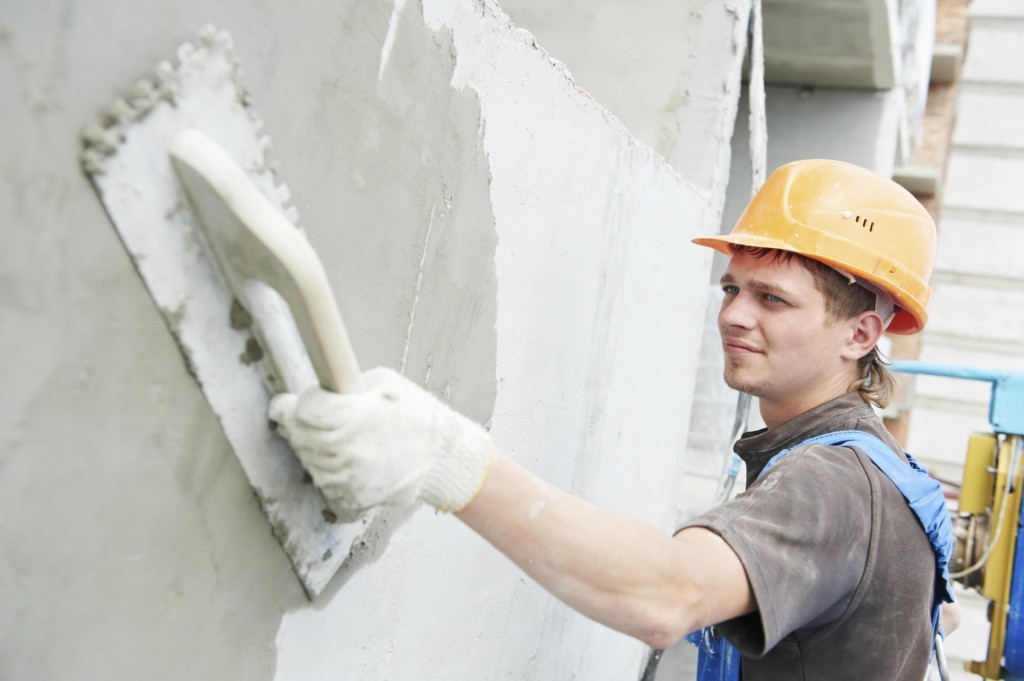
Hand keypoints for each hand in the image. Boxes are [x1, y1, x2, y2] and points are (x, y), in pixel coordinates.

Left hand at [268, 367, 493, 518]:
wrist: (444, 459)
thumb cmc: (418, 416)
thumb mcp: (386, 383)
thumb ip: (347, 385)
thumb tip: (318, 390)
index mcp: (355, 417)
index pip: (300, 411)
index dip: (290, 404)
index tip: (287, 403)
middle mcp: (348, 450)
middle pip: (298, 436)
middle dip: (297, 424)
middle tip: (309, 418)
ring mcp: (349, 478)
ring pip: (307, 461)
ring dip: (312, 448)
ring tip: (335, 437)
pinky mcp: (353, 497)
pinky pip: (323, 482)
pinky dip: (327, 470)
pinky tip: (345, 458)